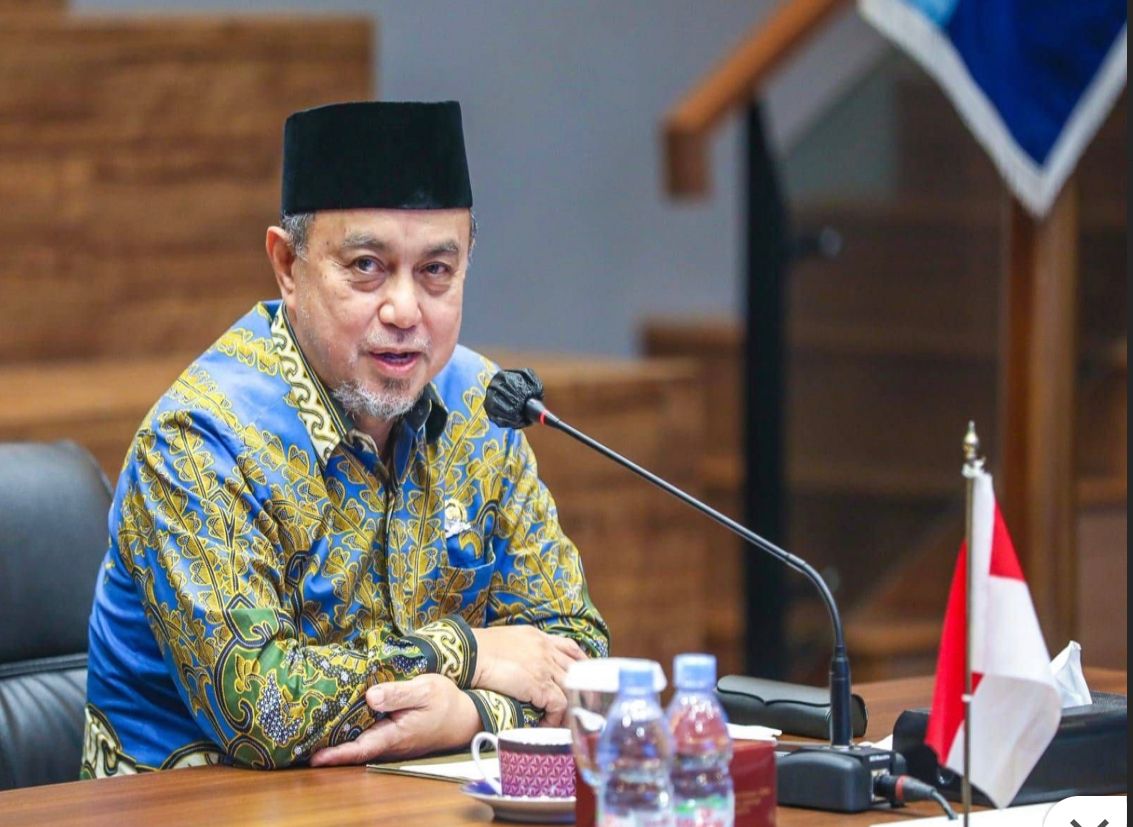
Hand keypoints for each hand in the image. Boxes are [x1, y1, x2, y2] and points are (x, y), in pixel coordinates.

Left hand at [308, 674, 480, 765]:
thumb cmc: (445, 702)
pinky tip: (339, 723)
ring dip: (338, 742)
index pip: (361, 749)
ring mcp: (391, 742)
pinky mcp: (393, 735)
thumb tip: (369, 696)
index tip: (314, 758)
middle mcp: (390, 743)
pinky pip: (368, 738)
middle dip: (329, 749)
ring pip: (360, 745)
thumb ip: (397, 693)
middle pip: (355, 750)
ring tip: (311, 734)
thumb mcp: (425, 689)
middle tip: (300, 744)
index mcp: (396, 734)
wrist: (465, 716)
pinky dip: (351, 735)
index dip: (337, 755)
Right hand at [470, 626, 586, 725]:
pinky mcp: (540, 685)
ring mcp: (545, 667)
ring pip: (571, 688)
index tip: (585, 676)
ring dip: (569, 706)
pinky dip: (555, 717)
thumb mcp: (505, 640)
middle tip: (582, 704)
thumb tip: (520, 662)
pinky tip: (545, 723)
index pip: (570, 647)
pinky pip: (558, 705)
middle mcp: (546, 650)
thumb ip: (521, 649)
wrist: (470, 653)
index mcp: (538, 637)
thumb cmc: (478, 649)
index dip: (581, 663)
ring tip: (563, 720)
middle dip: (582, 688)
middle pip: (576, 669)